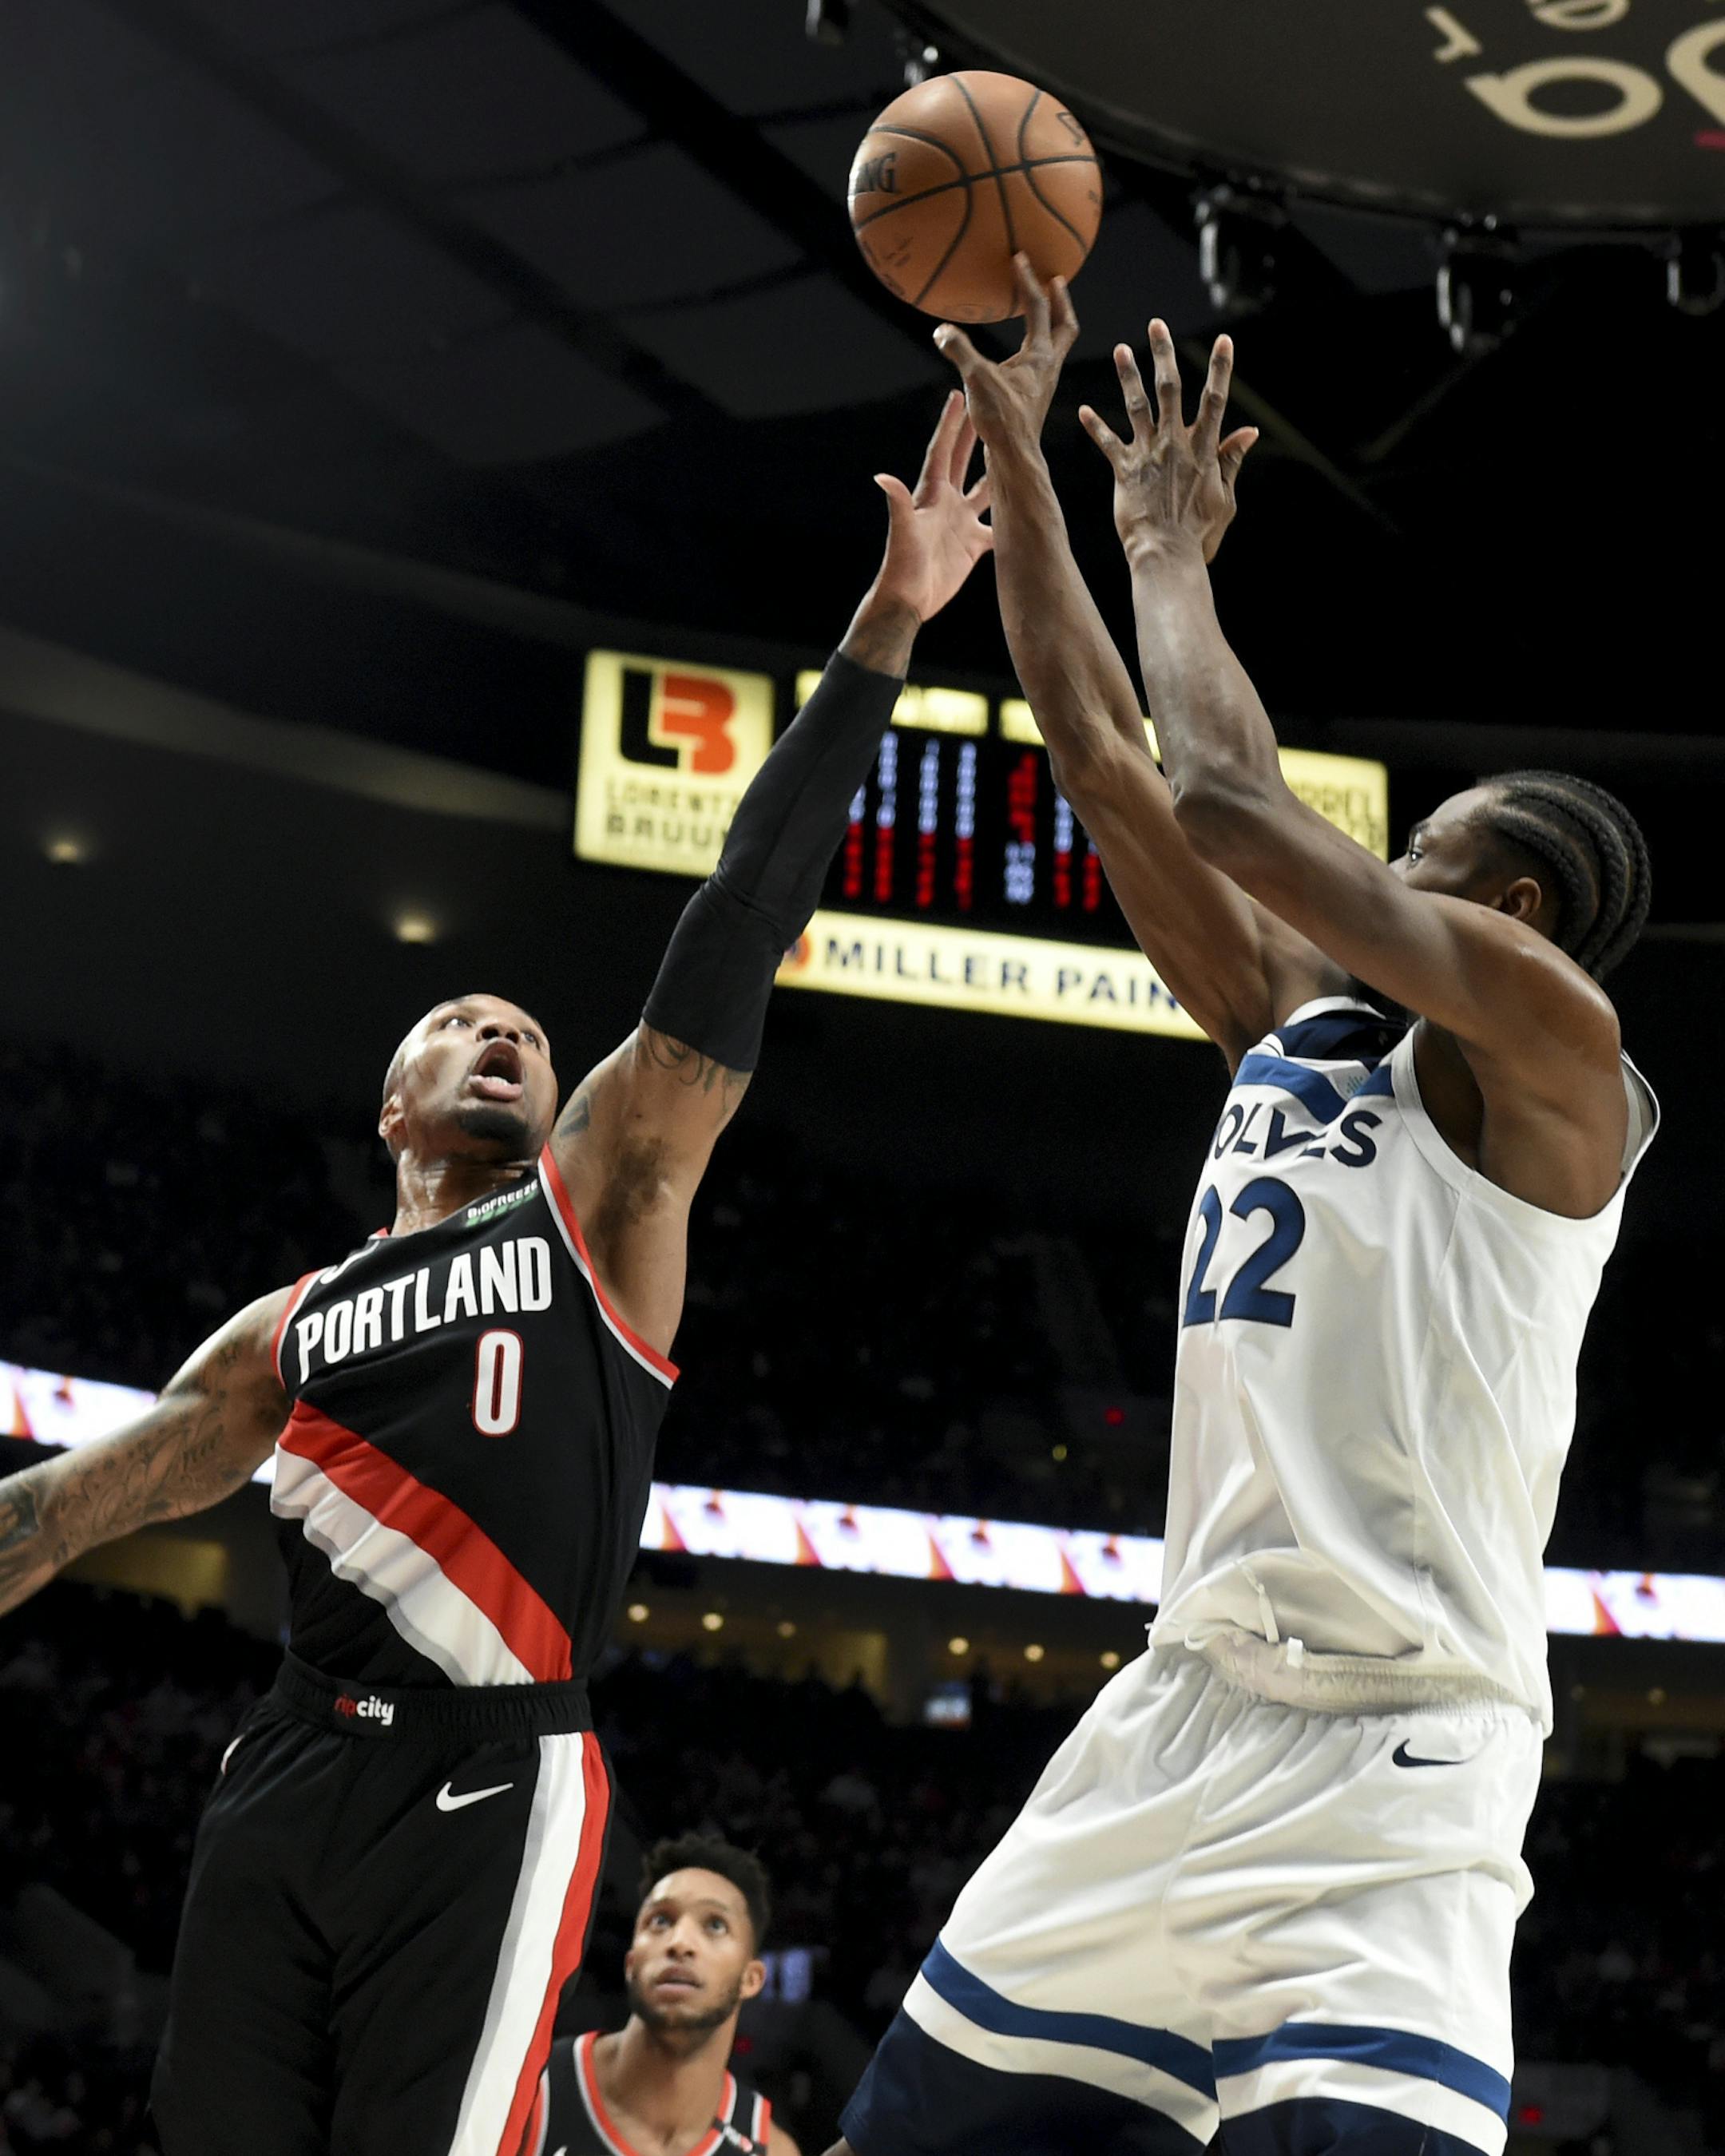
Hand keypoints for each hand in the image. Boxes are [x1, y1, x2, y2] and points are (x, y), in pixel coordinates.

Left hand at [866, 389, 993, 625]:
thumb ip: (898, 504)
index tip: (959, 394)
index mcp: (931, 494)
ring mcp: (961, 523)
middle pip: (963, 460)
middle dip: (974, 433)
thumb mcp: (902, 533)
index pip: (942, 450)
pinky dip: (1013, 516)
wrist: (908, 601)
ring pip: (985, 489)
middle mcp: (947, 503)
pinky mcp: (973, 545)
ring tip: (1015, 448)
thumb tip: (882, 477)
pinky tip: (1028, 505)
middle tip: (988, 406)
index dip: (950, 423)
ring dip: (998, 470)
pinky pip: (998, 526)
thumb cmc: (901, 567)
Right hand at [933, 254, 1078, 450]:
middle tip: (1054, 280)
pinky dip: (1036, 346)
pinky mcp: (1034, 396)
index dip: (1028, 281)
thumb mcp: (978, 380)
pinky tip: (1019, 352)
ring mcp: (1044, 382)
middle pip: (1065, 325)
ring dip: (1052, 323)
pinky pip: (1041, 361)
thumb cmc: (1002, 420)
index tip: (1020, 258)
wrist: (1015, 457)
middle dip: (1060, 301)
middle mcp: (1049, 366)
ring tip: (1040, 310)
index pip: (1038, 308)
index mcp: (1041, 355)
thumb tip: (941, 329)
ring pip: (1057, 344)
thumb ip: (960, 351)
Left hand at [1079, 322, 1258, 565]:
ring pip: (1137, 406)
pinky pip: (1108, 443)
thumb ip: (1232, 460)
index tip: (1225, 341)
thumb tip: (1251, 431)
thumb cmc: (1200, 533)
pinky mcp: (1124, 471)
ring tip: (1121, 349)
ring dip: (1128, 376)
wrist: (1167, 555)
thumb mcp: (1225, 497)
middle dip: (1164, 354)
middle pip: (1170, 389)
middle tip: (1157, 324)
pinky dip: (1095, 427)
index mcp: (1203, 449)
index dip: (1220, 369)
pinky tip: (1082, 410)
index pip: (1215, 400)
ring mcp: (1148, 454)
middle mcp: (1175, 444)